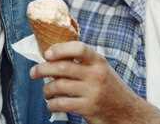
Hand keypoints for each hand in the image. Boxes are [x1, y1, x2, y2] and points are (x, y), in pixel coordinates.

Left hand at [30, 42, 159, 123]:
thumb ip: (82, 63)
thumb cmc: (108, 88)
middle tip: (33, 72)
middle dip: (42, 69)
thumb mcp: (100, 70)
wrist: (126, 111)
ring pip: (58, 86)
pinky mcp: (88, 107)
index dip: (60, 49)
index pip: (79, 48)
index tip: (47, 53)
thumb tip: (52, 58)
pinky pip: (62, 104)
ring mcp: (92, 91)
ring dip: (46, 89)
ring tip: (46, 91)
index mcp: (98, 61)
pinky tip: (52, 104)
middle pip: (62, 67)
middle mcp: (96, 74)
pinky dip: (52, 104)